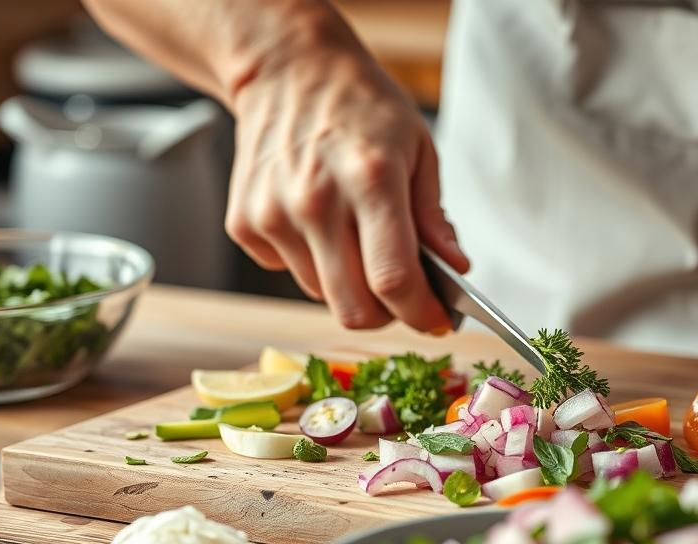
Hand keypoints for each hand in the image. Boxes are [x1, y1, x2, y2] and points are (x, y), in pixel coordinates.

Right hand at [224, 14, 467, 331]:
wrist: (288, 71)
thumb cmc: (362, 108)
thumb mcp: (418, 149)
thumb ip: (434, 217)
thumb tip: (454, 270)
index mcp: (370, 178)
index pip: (394, 279)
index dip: (420, 313)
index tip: (435, 319)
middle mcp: (315, 199)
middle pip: (354, 308)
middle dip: (386, 314)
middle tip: (401, 294)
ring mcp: (272, 213)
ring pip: (322, 294)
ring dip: (347, 283)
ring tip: (354, 234)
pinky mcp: (243, 223)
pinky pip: (289, 272)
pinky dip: (311, 261)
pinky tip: (316, 219)